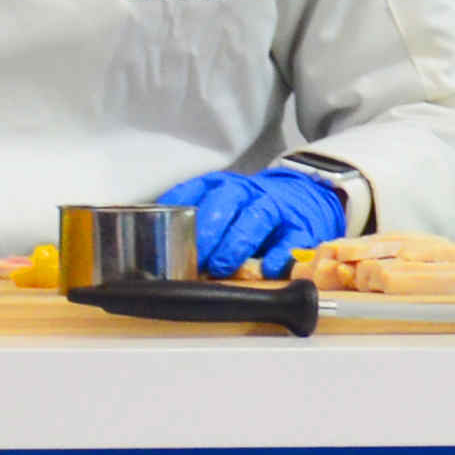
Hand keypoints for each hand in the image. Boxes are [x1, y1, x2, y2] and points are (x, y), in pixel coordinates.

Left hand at [156, 163, 349, 278]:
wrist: (302, 199)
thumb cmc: (249, 211)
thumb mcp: (218, 206)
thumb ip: (190, 222)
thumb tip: (152, 249)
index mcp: (220, 186)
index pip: (194, 192)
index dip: (179, 212)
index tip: (165, 234)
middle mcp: (246, 192)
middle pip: (224, 203)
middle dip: (207, 231)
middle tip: (195, 257)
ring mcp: (274, 207)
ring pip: (255, 218)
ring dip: (236, 244)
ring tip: (221, 266)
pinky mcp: (300, 227)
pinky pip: (290, 239)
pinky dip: (278, 255)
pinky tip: (266, 269)